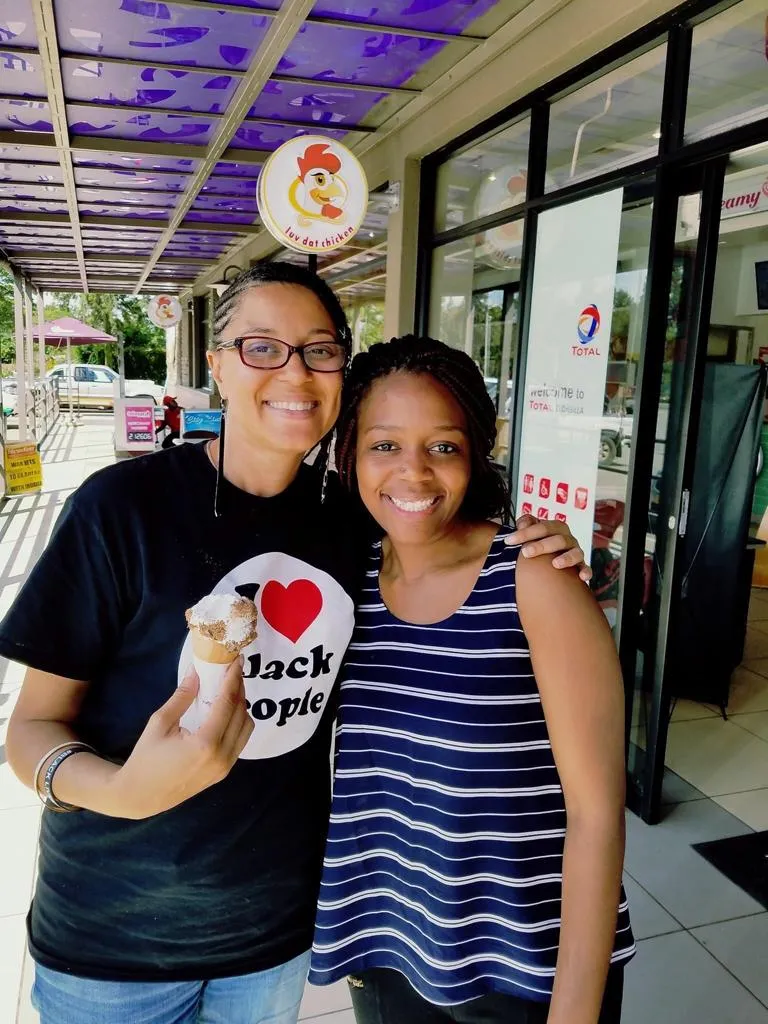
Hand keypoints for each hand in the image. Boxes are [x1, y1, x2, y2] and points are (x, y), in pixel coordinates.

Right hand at [110, 660, 253, 818]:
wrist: (140, 796)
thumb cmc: (146, 758)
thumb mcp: (160, 722)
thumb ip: (183, 696)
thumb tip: (197, 670)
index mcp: (205, 744)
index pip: (228, 703)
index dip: (234, 679)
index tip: (238, 661)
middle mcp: (222, 757)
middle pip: (241, 714)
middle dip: (239, 689)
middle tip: (232, 671)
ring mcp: (225, 768)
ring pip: (246, 729)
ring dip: (241, 707)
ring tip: (228, 691)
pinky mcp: (223, 773)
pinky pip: (240, 742)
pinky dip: (237, 724)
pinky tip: (225, 712)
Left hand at [506, 514, 591, 581]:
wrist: (550, 563)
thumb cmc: (538, 545)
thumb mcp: (531, 534)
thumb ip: (525, 526)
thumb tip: (522, 523)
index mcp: (556, 528)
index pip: (542, 527)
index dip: (525, 533)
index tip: (508, 541)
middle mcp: (568, 539)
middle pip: (558, 539)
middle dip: (541, 545)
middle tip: (525, 552)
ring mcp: (576, 552)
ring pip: (575, 552)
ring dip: (566, 558)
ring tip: (555, 564)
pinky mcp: (582, 567)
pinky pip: (586, 568)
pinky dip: (586, 571)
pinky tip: (582, 577)